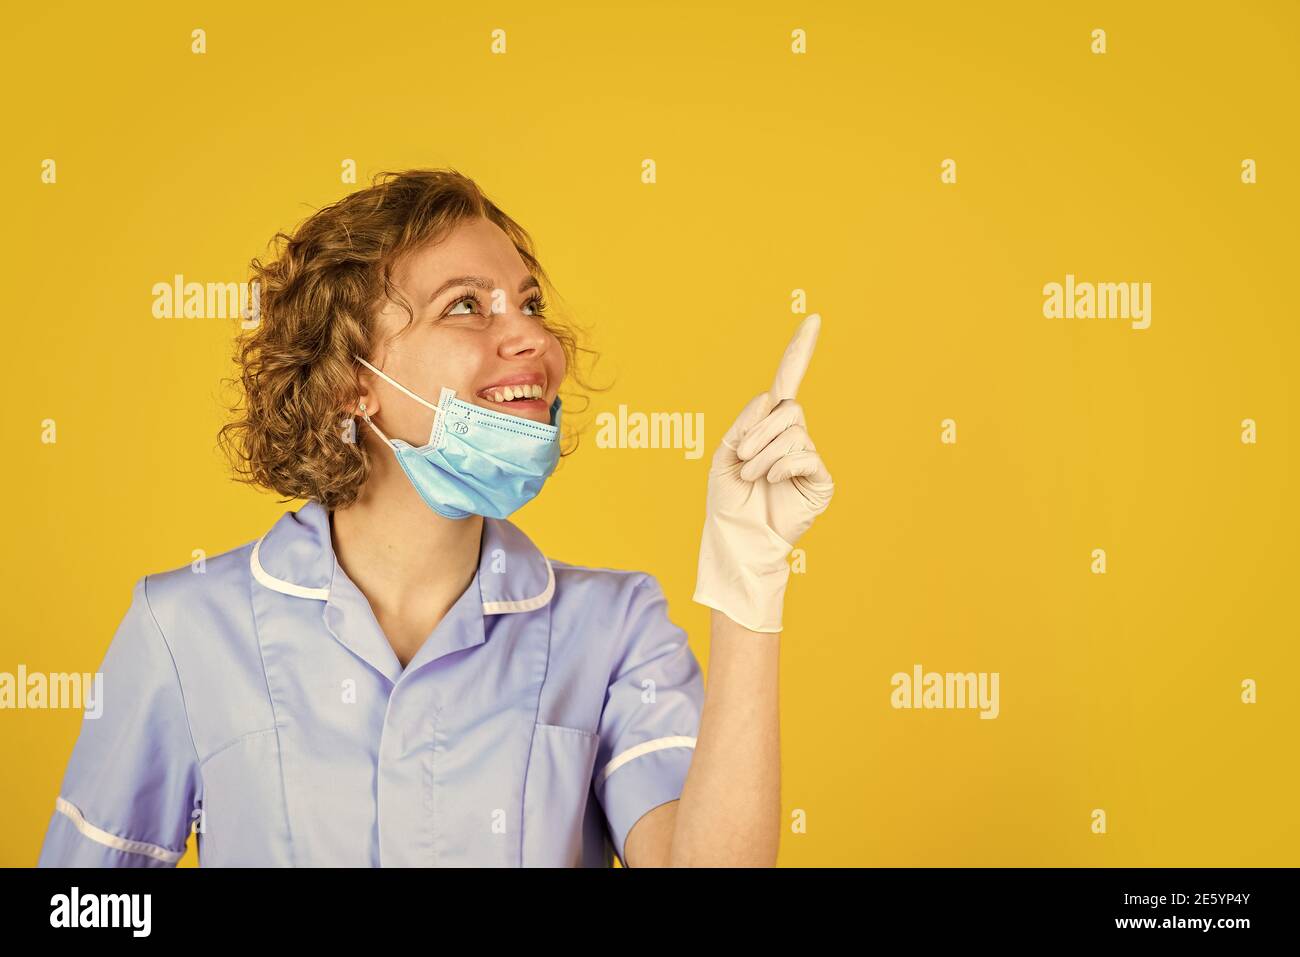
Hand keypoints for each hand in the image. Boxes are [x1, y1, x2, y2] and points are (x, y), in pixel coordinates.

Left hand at [692, 314, 834, 632]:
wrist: (737, 539)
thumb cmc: (728, 501)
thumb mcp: (725, 453)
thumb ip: (746, 421)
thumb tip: (775, 398)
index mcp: (768, 425)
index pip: (788, 381)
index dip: (800, 351)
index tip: (813, 320)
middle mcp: (793, 436)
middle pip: (788, 408)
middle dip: (758, 432)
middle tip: (743, 460)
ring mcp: (809, 457)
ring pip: (793, 432)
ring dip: (764, 454)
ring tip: (753, 477)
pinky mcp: (820, 479)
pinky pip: (804, 454)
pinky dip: (781, 466)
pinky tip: (772, 482)